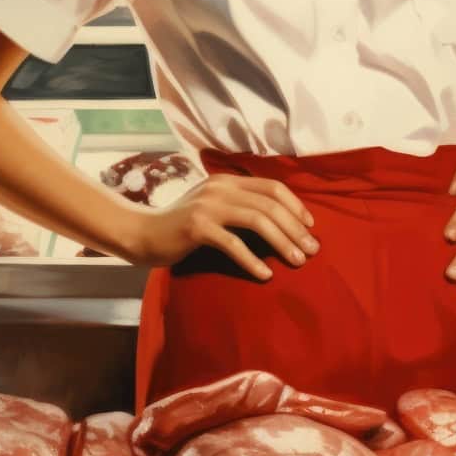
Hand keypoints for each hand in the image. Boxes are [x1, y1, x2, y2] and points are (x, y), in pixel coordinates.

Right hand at [131, 174, 317, 279]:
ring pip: (257, 220)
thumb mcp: (214, 208)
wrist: (143, 233)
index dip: (295, 206)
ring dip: (282, 242)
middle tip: (312, 250)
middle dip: (295, 228)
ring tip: (297, 261)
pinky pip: (233, 244)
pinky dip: (252, 260)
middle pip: (270, 204)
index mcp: (228, 181)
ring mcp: (208, 206)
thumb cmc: (182, 226)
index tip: (310, 227)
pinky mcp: (197, 227)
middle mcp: (220, 188)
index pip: (272, 187)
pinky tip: (265, 274)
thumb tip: (279, 223)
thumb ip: (240, 207)